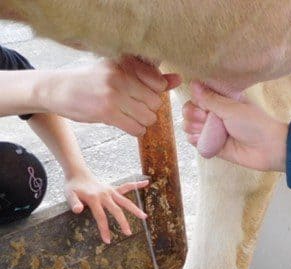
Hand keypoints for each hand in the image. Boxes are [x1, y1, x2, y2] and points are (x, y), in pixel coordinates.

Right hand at [37, 57, 180, 135]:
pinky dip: (136, 130)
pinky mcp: (107, 112)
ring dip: (143, 122)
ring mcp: (114, 94)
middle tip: (135, 108)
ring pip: (149, 117)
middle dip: (149, 110)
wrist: (59, 90)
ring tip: (131, 116)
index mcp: (126, 64)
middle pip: (156, 103)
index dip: (154, 94)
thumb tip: (179, 79)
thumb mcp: (120, 72)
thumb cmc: (94, 81)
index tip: (142, 95)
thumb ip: (151, 76)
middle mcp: (121, 76)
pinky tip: (127, 124)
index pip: (159, 84)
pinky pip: (137, 128)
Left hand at [64, 172, 148, 243]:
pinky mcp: (114, 188)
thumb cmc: (73, 187)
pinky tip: (146, 183)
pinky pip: (126, 186)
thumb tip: (78, 210)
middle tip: (128, 233)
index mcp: (94, 198)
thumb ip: (74, 202)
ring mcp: (110, 191)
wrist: (77, 173)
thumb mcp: (69, 195)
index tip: (107, 240)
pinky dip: (136, 185)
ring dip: (135, 209)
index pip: (101, 216)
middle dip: (123, 222)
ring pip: (125, 201)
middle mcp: (105, 195)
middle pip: (117, 210)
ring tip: (144, 217)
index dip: (104, 229)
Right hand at [183, 81, 288, 171]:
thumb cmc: (254, 124)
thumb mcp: (231, 108)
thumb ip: (210, 98)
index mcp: (222, 100)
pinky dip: (195, 140)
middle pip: (190, 110)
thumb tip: (193, 83)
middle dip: (192, 114)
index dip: (196, 99)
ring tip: (207, 131)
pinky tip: (203, 140)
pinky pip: (194, 141)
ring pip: (189, 125)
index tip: (203, 103)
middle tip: (205, 119)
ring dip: (193, 127)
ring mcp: (213, 130)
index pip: (198, 95)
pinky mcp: (213, 146)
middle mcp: (216, 114)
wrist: (267, 149)